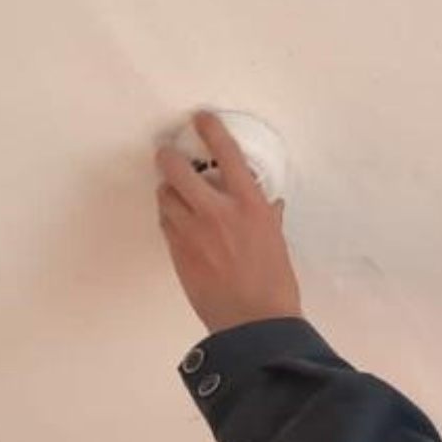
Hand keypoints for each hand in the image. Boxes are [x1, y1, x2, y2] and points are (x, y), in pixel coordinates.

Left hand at [155, 110, 301, 333]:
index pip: (226, 152)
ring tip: (175, 193)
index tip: (201, 118)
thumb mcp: (277, 243)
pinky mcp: (178, 252)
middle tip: (169, 155)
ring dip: (168, 190)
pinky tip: (178, 221)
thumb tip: (269, 205)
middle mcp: (216, 212)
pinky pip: (165, 223)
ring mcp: (192, 232)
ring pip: (164, 195)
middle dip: (169, 157)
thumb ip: (267, 218)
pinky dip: (169, 216)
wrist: (254, 323)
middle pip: (176, 168)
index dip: (211, 128)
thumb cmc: (274, 285)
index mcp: (249, 205)